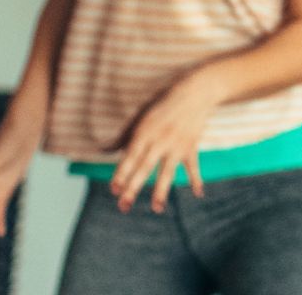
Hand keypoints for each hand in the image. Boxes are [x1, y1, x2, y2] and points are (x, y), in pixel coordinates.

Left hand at [108, 76, 219, 212]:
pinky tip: (198, 193)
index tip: (114, 190)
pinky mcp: (191, 147)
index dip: (121, 174)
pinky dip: (196, 179)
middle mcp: (160, 141)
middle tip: (123, 206)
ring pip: (167, 172)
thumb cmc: (163, 105)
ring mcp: (177, 146)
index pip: (130, 157)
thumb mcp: (141, 117)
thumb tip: (103, 150)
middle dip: (133, 188)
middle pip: (144, 168)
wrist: (195, 93)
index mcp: (145, 132)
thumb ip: (124, 136)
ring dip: (161, 191)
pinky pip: (193, 166)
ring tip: (157, 208)